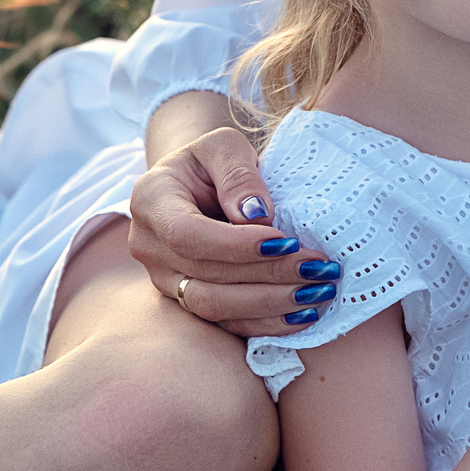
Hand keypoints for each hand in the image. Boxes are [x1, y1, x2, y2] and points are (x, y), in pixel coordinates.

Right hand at [127, 125, 340, 338]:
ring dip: (270, 304)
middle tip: (319, 268)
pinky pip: (224, 324)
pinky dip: (265, 323)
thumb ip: (238, 174)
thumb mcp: (224, 146)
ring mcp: (164, 280)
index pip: (187, 234)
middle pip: (206, 275)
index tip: (285, 241)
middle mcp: (150, 247)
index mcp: (151, 201)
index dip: (235, 245)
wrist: (194, 185)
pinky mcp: (186, 302)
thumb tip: (257, 215)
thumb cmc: (211, 161)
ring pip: (214, 306)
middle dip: (269, 275)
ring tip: (318, 292)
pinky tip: (303, 314)